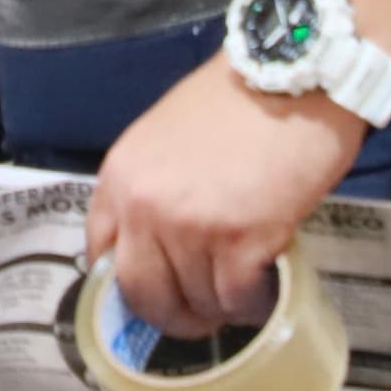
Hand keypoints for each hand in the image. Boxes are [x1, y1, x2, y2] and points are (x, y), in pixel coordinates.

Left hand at [85, 58, 366, 342]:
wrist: (292, 73)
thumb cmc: (239, 97)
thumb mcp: (168, 135)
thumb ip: (154, 185)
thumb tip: (159, 237)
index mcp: (120, 175)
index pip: (99, 251)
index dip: (126, 282)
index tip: (152, 292)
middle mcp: (144, 205)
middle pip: (140, 292)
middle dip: (170, 314)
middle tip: (198, 316)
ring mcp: (190, 226)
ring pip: (194, 301)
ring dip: (219, 305)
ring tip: (243, 286)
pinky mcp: (239, 241)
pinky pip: (235, 299)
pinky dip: (251, 302)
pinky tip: (264, 285)